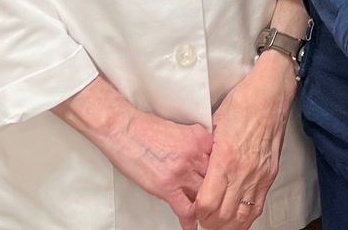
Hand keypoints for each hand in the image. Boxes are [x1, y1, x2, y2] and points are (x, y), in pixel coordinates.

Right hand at [91, 109, 214, 229]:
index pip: (220, 161)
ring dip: (203, 207)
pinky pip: (185, 209)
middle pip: (214, 180)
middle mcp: (194, 154)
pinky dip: (190, 221)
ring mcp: (182, 171)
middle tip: (218, 201)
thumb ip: (194, 143)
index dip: (221, 174)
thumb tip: (201, 157)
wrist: (123, 129)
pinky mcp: (167, 186)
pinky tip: (191, 226)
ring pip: (203, 196)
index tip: (224, 182)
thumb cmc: (145, 128)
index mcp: (199, 138)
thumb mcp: (180, 129)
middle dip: (215, 191)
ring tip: (206, 215)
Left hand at [193, 53, 297, 228]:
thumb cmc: (243, 103)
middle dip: (210, 223)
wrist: (270, 94)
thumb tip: (197, 166)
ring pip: (242, 217)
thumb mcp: (213, 125)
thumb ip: (206, 151)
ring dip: (228, 226)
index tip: (194, 209)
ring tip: (218, 223)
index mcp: (225, 159)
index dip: (198, 211)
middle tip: (203, 220)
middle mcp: (243, 172)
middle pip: (223, 216)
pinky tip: (237, 219)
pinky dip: (246, 218)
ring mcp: (259, 176)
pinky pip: (258, 207)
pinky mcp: (270, 175)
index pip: (208, 202)